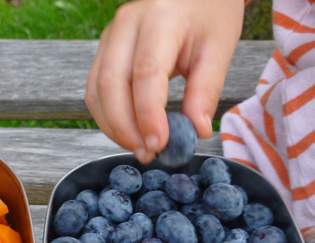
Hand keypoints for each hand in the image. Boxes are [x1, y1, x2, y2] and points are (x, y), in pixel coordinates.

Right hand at [86, 0, 244, 163]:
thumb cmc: (209, 14)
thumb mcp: (219, 49)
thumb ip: (206, 91)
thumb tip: (196, 132)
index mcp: (160, 18)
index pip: (145, 73)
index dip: (148, 114)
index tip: (159, 145)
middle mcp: (126, 24)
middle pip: (111, 84)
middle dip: (125, 127)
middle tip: (148, 154)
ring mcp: (110, 36)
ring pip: (96, 90)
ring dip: (113, 127)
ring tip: (140, 148)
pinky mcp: (105, 50)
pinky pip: (95, 90)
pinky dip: (108, 117)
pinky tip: (129, 132)